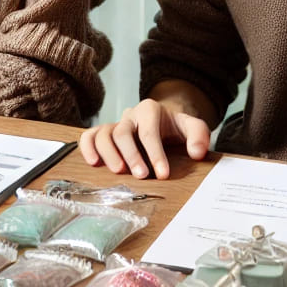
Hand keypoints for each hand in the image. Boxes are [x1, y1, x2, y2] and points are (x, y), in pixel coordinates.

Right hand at [79, 97, 210, 179]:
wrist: (163, 121)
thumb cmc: (175, 128)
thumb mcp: (192, 127)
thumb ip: (199, 136)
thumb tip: (196, 153)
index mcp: (150, 110)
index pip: (149, 132)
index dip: (155, 153)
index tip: (162, 174)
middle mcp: (129, 115)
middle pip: (123, 133)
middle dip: (131, 155)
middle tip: (140, 176)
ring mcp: (115, 124)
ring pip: (103, 134)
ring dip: (108, 154)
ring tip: (118, 172)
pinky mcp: (104, 133)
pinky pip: (89, 136)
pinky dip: (88, 148)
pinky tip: (94, 163)